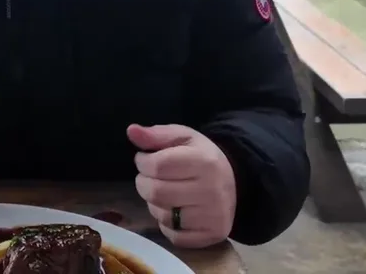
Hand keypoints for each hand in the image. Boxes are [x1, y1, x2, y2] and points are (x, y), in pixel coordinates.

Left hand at [127, 123, 236, 248]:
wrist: (233, 181)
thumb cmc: (201, 157)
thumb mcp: (182, 138)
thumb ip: (156, 134)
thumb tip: (132, 130)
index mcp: (204, 161)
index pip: (158, 165)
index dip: (143, 163)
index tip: (144, 160)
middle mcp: (211, 190)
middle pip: (157, 192)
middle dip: (144, 184)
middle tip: (150, 178)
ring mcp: (213, 216)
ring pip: (162, 215)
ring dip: (154, 204)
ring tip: (164, 193)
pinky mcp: (212, 235)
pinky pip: (173, 235)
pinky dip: (167, 224)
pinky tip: (174, 211)